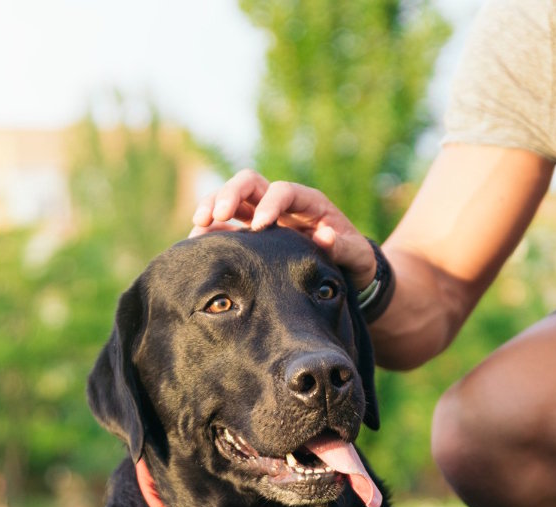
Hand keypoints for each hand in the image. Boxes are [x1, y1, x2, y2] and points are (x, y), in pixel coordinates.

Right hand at [190, 169, 377, 286]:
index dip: (270, 203)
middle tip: (216, 215)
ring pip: (231, 200)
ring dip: (212, 207)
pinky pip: (225, 226)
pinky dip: (209, 231)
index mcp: (308, 202)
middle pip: (249, 183)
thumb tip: (325, 236)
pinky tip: (197, 244)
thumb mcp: (358, 255)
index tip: (260, 226)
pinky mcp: (249, 235)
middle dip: (230, 194)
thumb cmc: (354, 260)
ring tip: (199, 225)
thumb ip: (344, 247)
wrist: (346, 273)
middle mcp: (281, 204)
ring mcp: (262, 216)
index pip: (283, 191)